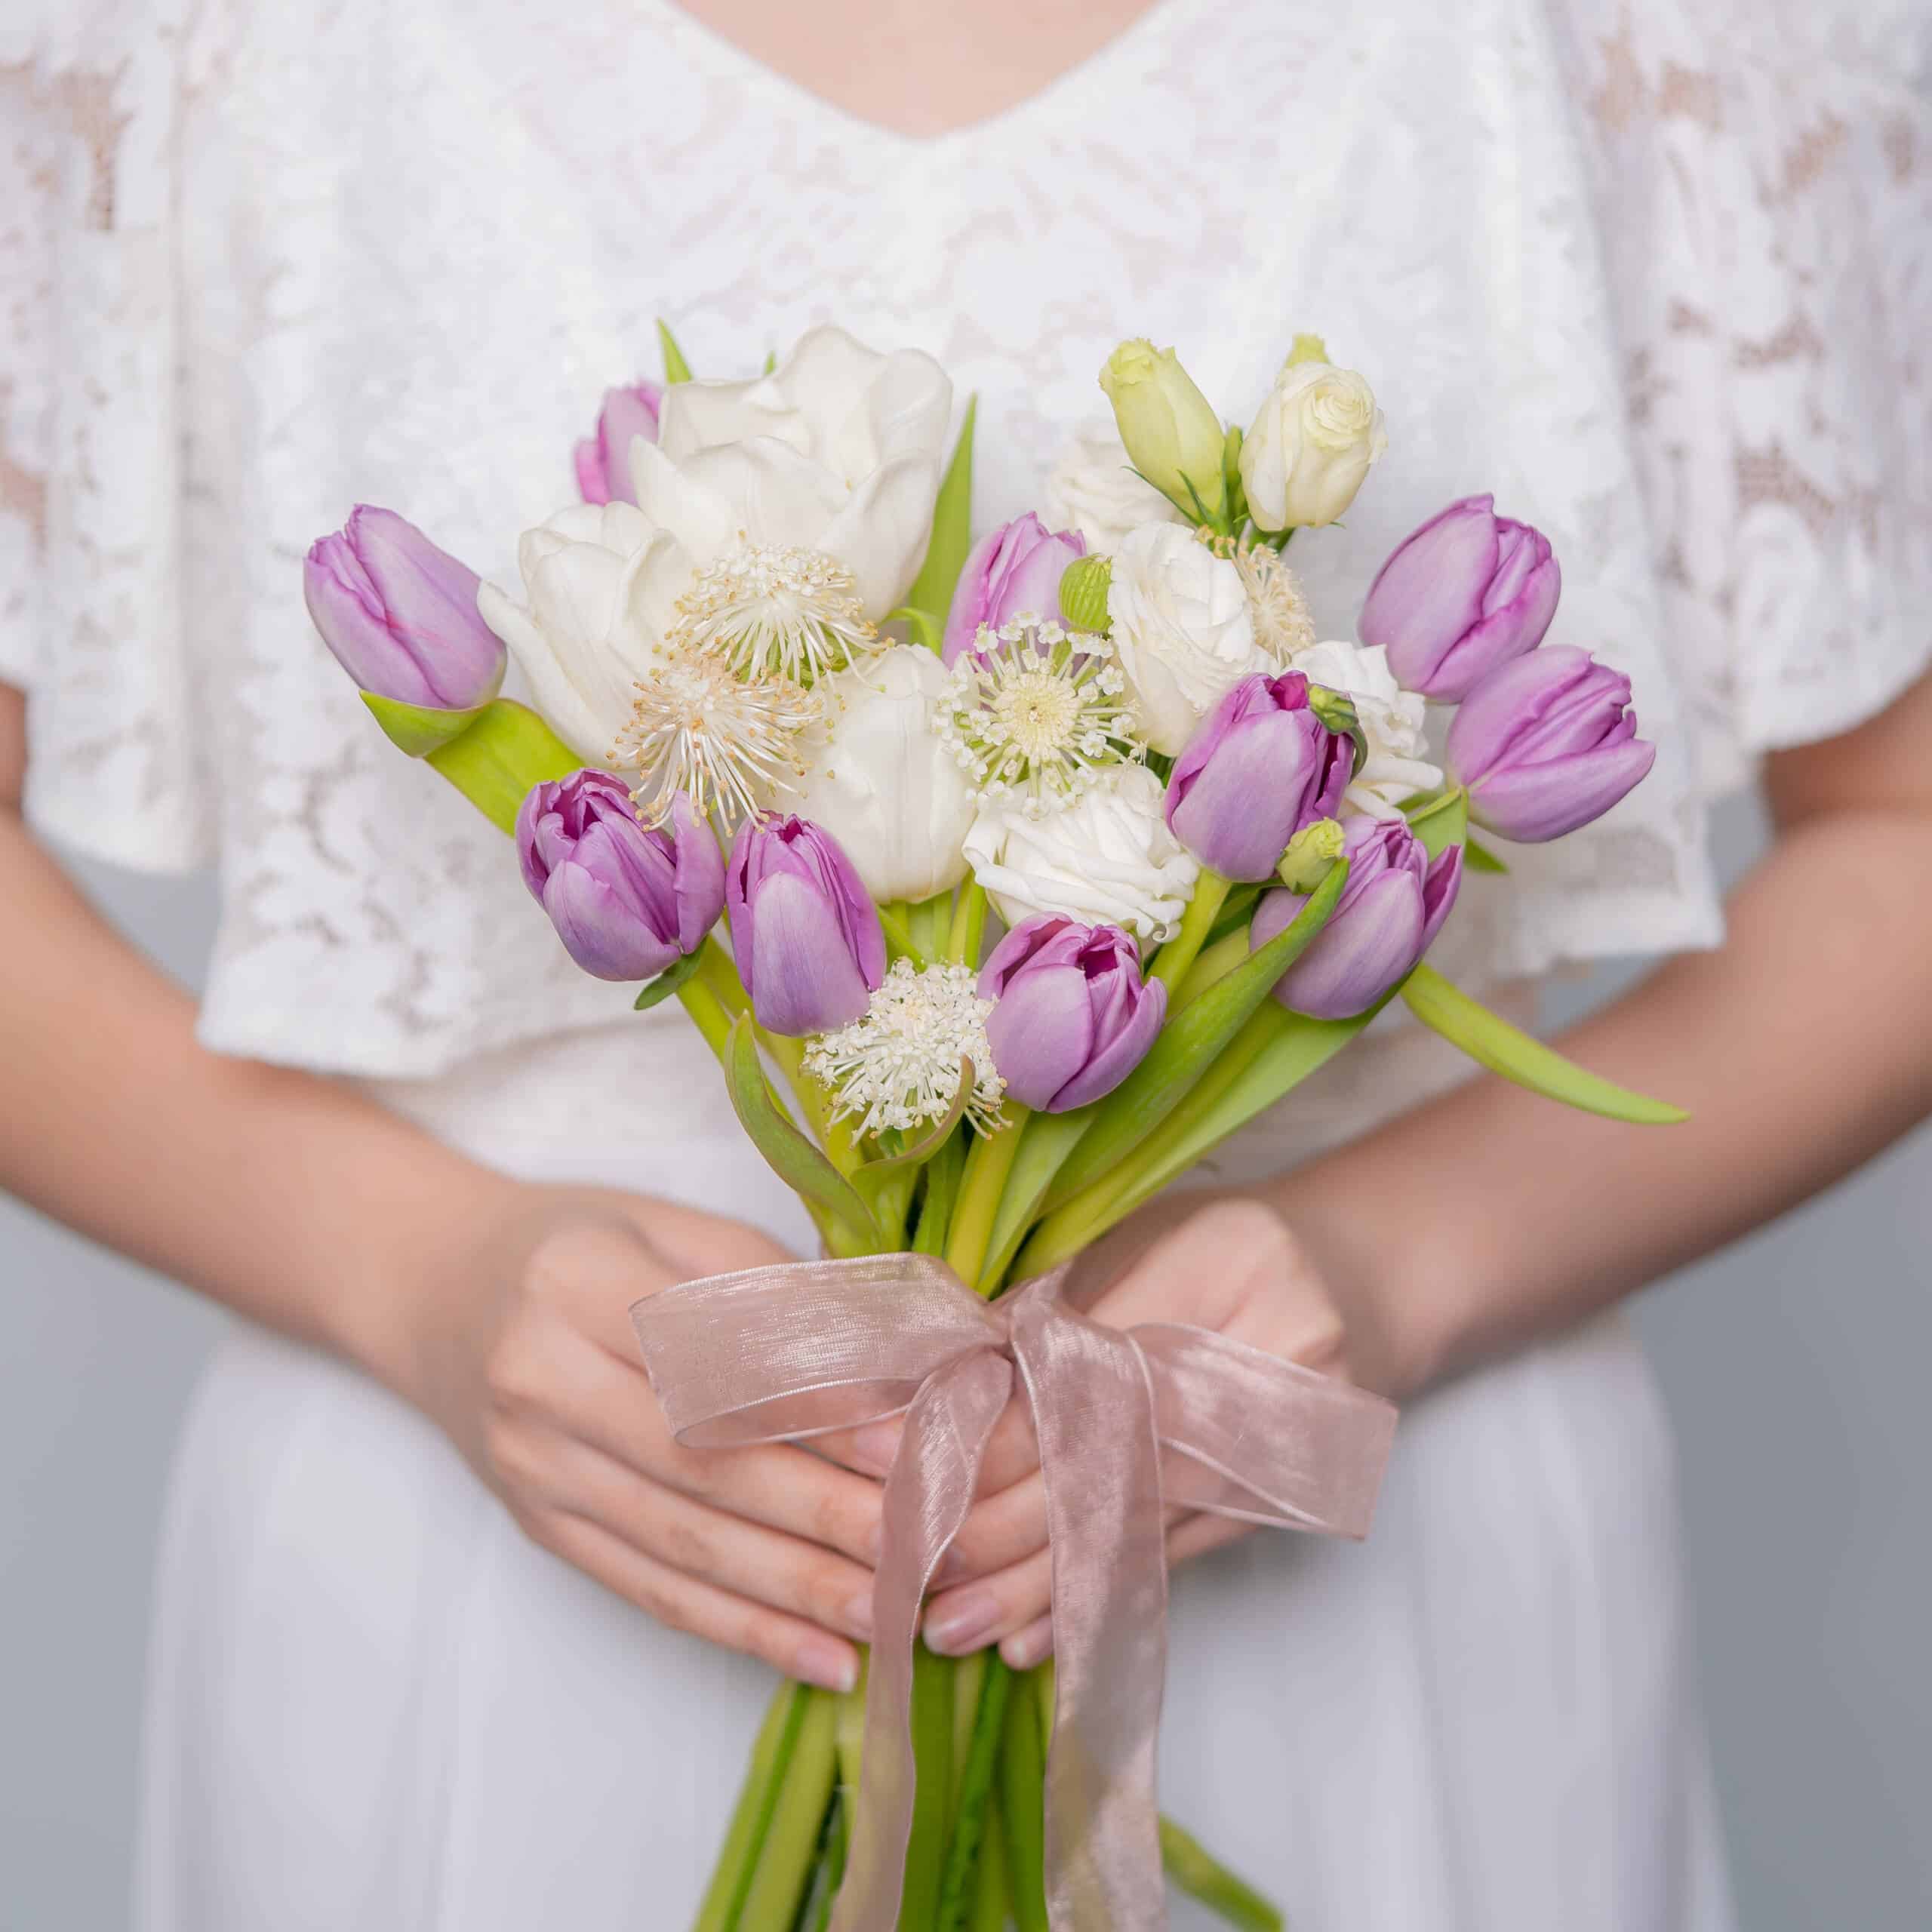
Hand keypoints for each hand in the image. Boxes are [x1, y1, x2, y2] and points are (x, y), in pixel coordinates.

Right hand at [392, 1184, 885, 1691]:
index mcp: (579, 1281)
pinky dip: (740, 1629)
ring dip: (794, 1588)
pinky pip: (649, 1590)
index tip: (906, 1440)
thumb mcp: (662, 1226)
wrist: (430, 1287)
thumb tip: (889, 1361)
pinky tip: (819, 1656)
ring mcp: (534, 1467)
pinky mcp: (542, 1528)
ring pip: (683, 1542)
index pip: (715, 1356)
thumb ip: (765, 1284)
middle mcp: (544, 1380)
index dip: (816, 1405)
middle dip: (821, 1511)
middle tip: (921, 1539)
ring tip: (890, 1610)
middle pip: (702, 1461)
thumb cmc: (574, 1244)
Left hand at [900, 1199, 1350, 1669]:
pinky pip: (1175, 1559)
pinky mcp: (1281, 1503)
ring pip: (1140, 1525)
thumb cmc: (1230, 1248)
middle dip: (1000, 1518)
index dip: (988, 1425)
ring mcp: (1288, 1443)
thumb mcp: (1142, 1235)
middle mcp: (1274, 1360)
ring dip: (1039, 1585)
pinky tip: (1034, 1637)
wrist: (1363, 1284)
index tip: (895, 1459)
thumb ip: (1050, 1301)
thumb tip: (940, 1378)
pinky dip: (1098, 1598)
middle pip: (1115, 1459)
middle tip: (904, 1559)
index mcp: (1228, 1265)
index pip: (1088, 1371)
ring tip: (951, 1627)